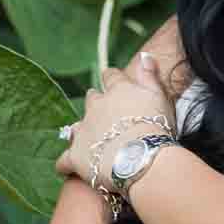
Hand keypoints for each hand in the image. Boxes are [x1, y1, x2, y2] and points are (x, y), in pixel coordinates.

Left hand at [54, 54, 177, 189]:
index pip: (111, 76)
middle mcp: (96, 106)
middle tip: (109, 117)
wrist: (144, 161)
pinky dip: (67, 164)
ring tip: (92, 142)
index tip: (118, 85)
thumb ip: (150, 75)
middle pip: (92, 98)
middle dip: (97, 104)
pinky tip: (70, 168)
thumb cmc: (157, 129)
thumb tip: (144, 56)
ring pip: (76, 127)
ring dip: (81, 131)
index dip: (113, 80)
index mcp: (118, 90)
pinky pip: (64, 160)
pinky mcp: (76, 156)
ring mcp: (83, 131)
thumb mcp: (160, 96)